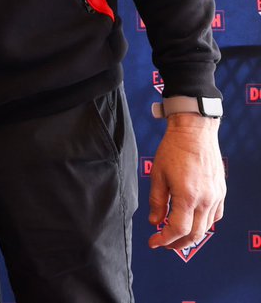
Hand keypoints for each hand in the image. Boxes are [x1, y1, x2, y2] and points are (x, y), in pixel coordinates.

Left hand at [147, 113, 225, 250]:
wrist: (194, 132)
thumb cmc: (173, 150)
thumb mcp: (158, 174)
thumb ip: (157, 201)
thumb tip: (155, 221)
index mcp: (187, 196)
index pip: (178, 229)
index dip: (165, 239)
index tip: (154, 242)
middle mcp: (205, 200)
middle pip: (194, 234)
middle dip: (178, 243)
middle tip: (164, 244)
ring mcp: (216, 197)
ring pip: (206, 227)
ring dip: (191, 236)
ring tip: (176, 236)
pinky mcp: (221, 192)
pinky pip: (215, 216)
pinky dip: (204, 224)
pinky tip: (193, 222)